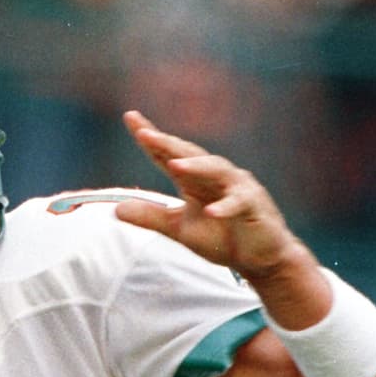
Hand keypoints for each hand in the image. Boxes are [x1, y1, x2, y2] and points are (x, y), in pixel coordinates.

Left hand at [114, 111, 307, 282]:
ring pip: (217, 171)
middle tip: (145, 134)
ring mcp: (238, 188)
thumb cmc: (222, 237)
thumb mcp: (178, 230)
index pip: (168, 155)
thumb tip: (116, 210)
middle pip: (190, 155)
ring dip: (196, 167)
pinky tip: (212, 212)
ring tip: (174, 165)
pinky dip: (226, 207)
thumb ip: (150, 217)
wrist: (260, 258)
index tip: (131, 118)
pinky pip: (240, 203)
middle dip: (168, 144)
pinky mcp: (255, 207)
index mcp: (195, 180)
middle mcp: (216, 177)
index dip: (151, 138)